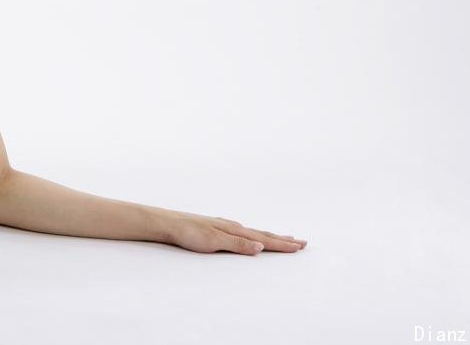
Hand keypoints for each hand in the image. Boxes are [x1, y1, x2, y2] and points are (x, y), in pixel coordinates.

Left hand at [156, 209, 307, 254]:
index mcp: (235, 230)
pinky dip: (254, 235)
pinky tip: (251, 235)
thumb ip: (238, 244)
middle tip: (301, 242)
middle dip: (282, 239)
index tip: (300, 246)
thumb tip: (261, 246)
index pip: (264, 239)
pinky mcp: (215, 229)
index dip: (282, 244)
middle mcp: (232, 226)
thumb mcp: (215, 241)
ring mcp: (224, 226)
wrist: (168, 223)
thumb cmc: (189, 233)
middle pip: (263, 234)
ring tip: (283, 237)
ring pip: (253, 232)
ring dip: (270, 236)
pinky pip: (242, 232)